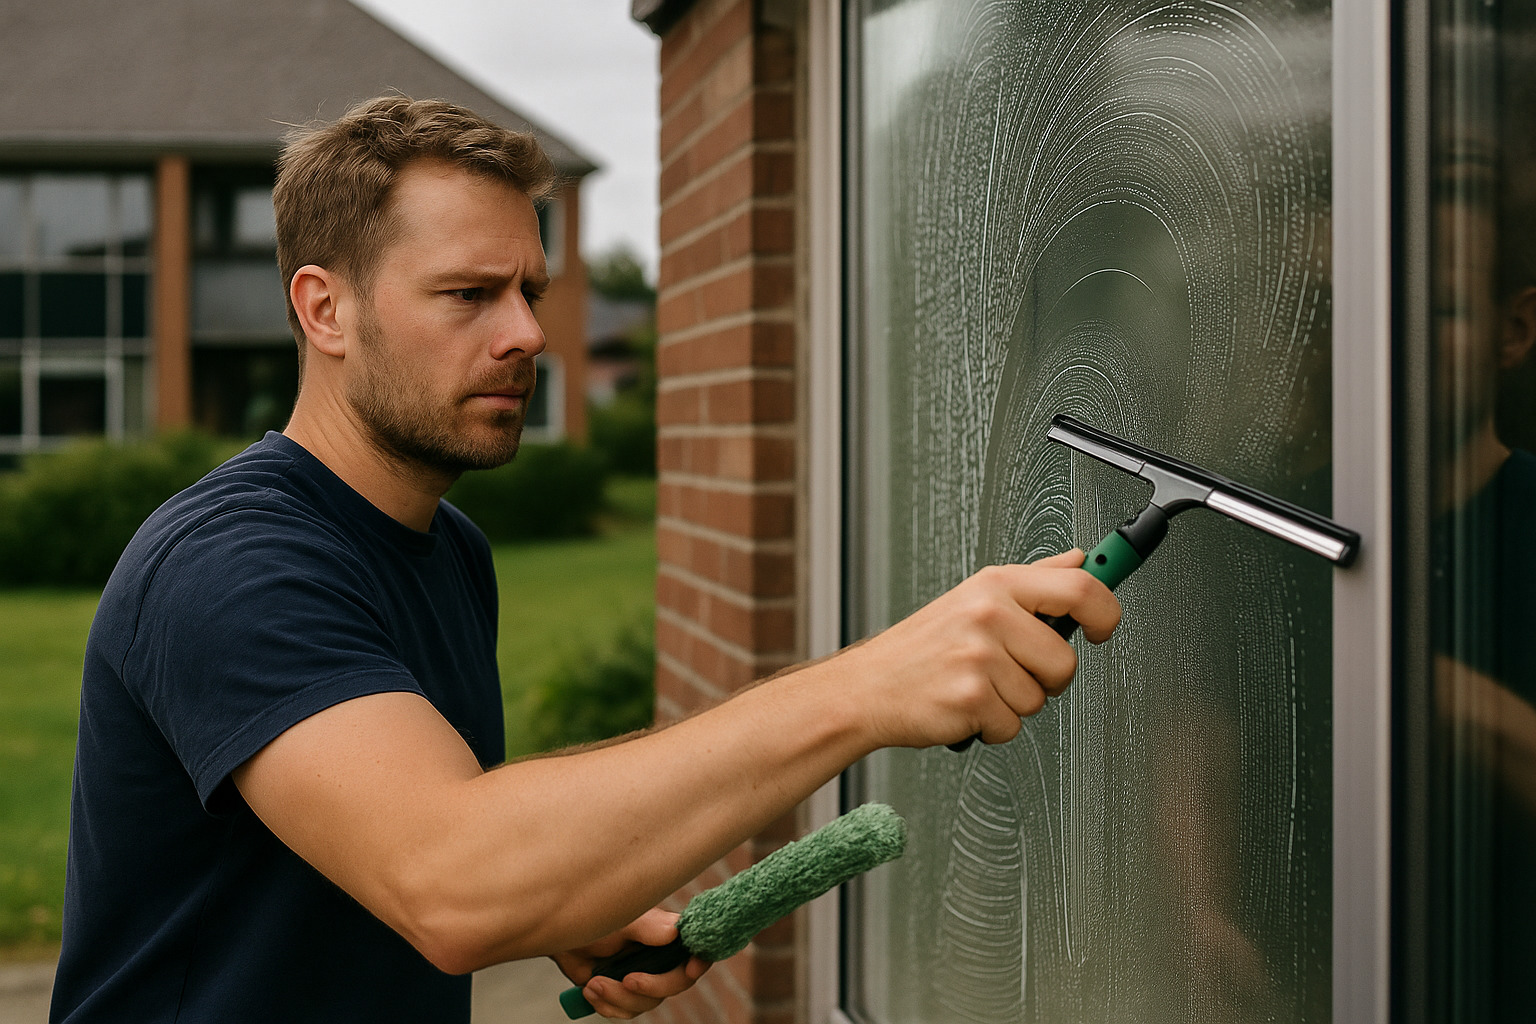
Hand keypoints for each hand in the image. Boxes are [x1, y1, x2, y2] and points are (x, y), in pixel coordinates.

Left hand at [551, 908, 709, 1019]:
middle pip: (674, 984)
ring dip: (618, 997)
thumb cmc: (591, 917)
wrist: (561, 938)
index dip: (699, 961)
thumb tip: (675, 931)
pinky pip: (625, 1011)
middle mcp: (658, 957)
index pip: (694, 950)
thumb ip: (647, 926)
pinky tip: (589, 989)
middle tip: (626, 980)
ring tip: (593, 982)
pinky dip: (606, 1005)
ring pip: (646, 1003)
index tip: (690, 969)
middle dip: (650, 987)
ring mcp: (643, 977)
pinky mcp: (624, 993)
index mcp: (664, 935)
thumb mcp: (619, 919)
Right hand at [839, 550, 1120, 748]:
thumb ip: (1036, 578)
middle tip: (1011, 672)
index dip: (1105, 612)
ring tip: (977, 687)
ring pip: (1040, 698)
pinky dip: (992, 727)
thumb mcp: (975, 597)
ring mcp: (980, 654)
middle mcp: (990, 613)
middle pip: (1065, 660)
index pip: (1081, 588)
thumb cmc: (922, 648)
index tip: (1101, 628)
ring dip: (1013, 705)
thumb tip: (1082, 560)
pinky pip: (1013, 726)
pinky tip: (965, 707)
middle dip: (1046, 679)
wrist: (868, 688)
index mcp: (996, 585)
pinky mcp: (972, 696)